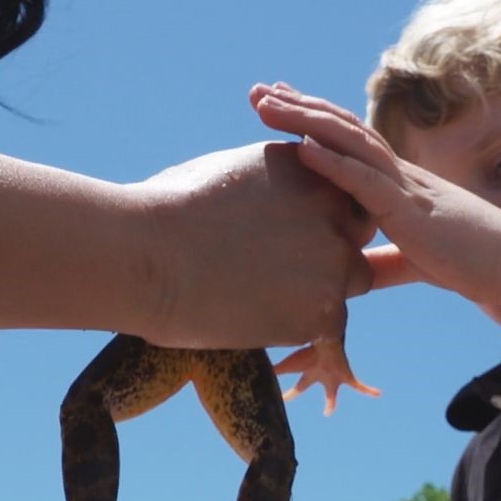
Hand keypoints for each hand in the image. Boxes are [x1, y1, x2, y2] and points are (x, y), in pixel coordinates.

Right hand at [127, 142, 374, 348]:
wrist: (146, 253)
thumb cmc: (162, 212)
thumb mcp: (222, 173)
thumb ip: (261, 187)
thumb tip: (254, 203)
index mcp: (306, 166)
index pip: (337, 194)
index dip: (315, 219)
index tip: (280, 238)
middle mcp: (332, 205)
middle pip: (354, 234)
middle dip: (327, 253)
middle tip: (275, 271)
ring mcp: (334, 257)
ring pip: (351, 281)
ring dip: (318, 292)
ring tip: (260, 298)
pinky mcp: (325, 309)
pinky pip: (331, 329)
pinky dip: (303, 334)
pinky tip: (261, 328)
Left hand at [248, 84, 500, 308]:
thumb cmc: (478, 264)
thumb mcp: (419, 261)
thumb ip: (385, 261)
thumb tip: (354, 272)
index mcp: (400, 186)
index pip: (351, 142)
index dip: (315, 121)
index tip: (281, 105)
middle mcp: (400, 176)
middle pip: (342, 130)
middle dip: (298, 108)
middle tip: (257, 90)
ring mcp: (405, 188)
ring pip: (348, 143)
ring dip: (304, 121)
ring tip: (266, 104)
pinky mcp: (410, 212)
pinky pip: (365, 182)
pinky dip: (332, 163)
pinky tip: (301, 147)